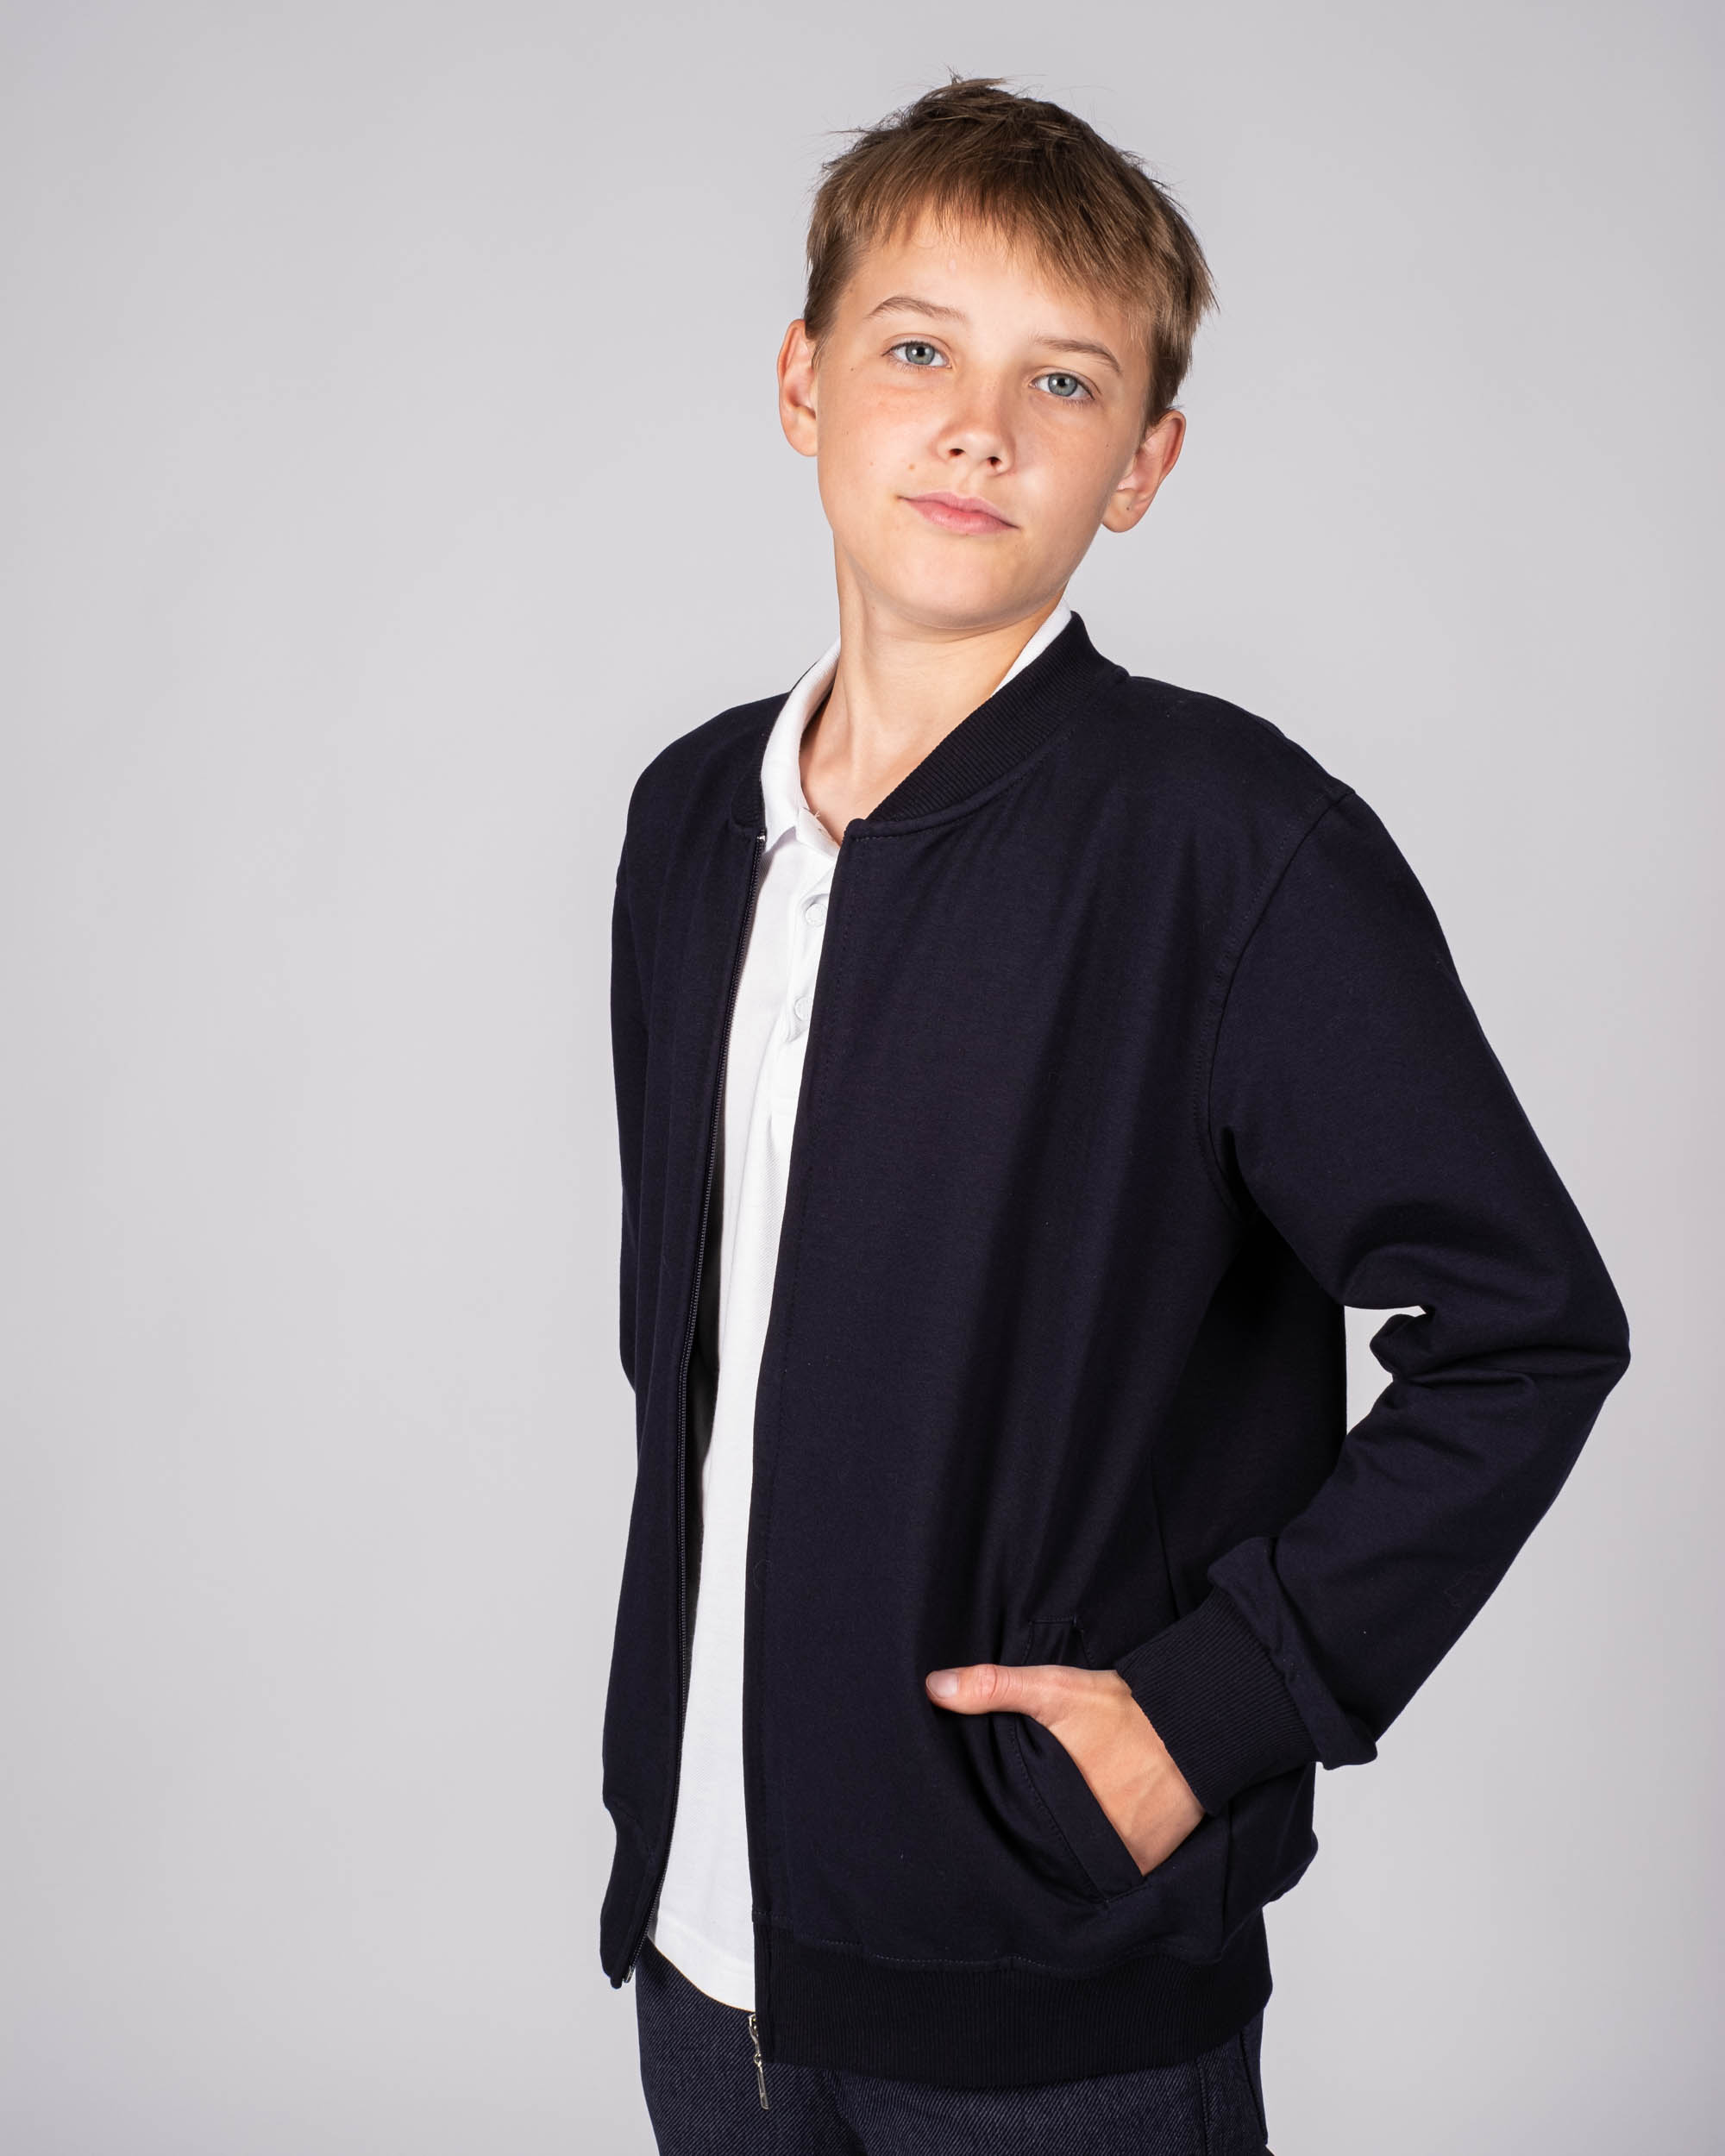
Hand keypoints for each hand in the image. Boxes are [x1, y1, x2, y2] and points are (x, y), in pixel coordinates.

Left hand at [924, 1660, 1204, 1875]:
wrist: (1198, 1725)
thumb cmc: (1122, 1709)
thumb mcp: (1054, 1691)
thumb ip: (994, 1687)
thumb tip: (933, 1688)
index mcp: (1054, 1812)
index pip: (1012, 1838)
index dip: (1000, 1831)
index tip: (987, 1827)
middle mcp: (1086, 1849)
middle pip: (1046, 1854)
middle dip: (1036, 1841)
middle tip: (1029, 1823)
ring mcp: (1119, 1861)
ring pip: (1079, 1866)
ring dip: (1070, 1851)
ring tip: (1059, 1829)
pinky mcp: (1146, 1864)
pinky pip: (1115, 1871)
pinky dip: (1104, 1859)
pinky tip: (1095, 1834)